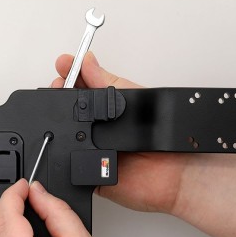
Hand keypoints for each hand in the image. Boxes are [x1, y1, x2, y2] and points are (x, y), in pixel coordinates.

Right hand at [51, 52, 190, 213]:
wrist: (175, 173)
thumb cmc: (164, 139)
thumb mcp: (133, 99)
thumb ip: (108, 83)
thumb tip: (88, 62)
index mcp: (108, 109)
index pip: (82, 88)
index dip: (70, 75)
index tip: (63, 64)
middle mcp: (98, 129)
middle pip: (69, 110)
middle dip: (60, 95)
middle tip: (60, 85)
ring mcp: (91, 150)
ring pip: (65, 135)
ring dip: (62, 124)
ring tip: (65, 108)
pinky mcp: (89, 173)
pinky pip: (71, 164)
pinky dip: (68, 154)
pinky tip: (75, 140)